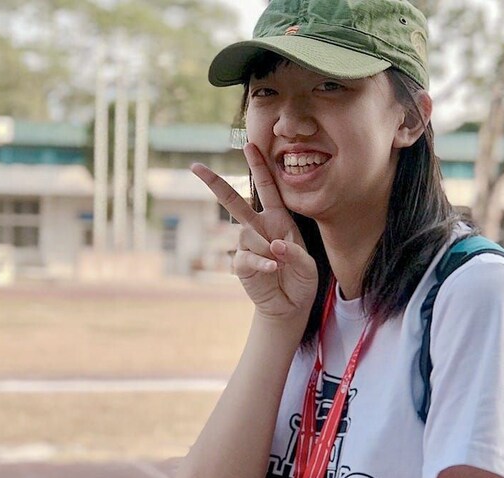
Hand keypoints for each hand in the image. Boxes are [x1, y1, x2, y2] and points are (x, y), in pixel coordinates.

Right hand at [191, 143, 317, 323]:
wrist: (290, 305)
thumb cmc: (300, 280)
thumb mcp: (307, 265)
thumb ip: (294, 252)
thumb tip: (273, 245)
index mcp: (278, 220)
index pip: (268, 189)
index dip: (259, 167)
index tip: (250, 144)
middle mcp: (259, 228)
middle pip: (234, 202)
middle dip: (215, 184)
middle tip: (196, 167)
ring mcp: (248, 246)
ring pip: (247, 234)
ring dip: (266, 247)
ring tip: (280, 265)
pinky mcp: (241, 264)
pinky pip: (246, 257)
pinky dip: (261, 262)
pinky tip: (272, 268)